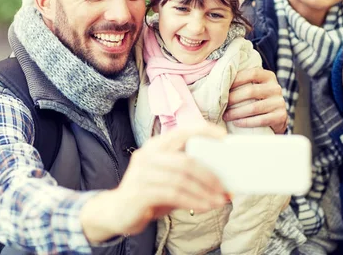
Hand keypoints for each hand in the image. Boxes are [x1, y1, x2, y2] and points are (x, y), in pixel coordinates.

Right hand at [80, 124, 227, 242]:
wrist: (116, 212)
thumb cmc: (148, 193)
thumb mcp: (169, 180)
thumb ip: (189, 175)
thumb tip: (221, 179)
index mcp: (156, 145)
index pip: (182, 131)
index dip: (205, 131)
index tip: (224, 137)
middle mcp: (148, 154)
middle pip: (186, 161)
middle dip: (210, 175)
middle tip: (225, 188)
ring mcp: (142, 172)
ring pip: (182, 179)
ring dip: (205, 192)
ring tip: (219, 201)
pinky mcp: (140, 191)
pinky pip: (174, 194)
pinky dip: (193, 201)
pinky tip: (204, 207)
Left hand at [223, 67, 287, 133]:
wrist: (277, 117)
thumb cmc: (259, 99)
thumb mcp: (256, 86)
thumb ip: (244, 82)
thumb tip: (219, 80)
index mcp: (269, 76)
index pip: (252, 73)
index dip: (237, 79)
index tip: (223, 87)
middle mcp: (275, 88)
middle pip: (251, 91)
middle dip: (233, 98)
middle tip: (221, 104)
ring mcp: (279, 102)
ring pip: (254, 107)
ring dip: (236, 112)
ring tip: (226, 116)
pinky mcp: (280, 116)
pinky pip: (261, 120)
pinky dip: (246, 122)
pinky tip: (236, 123)